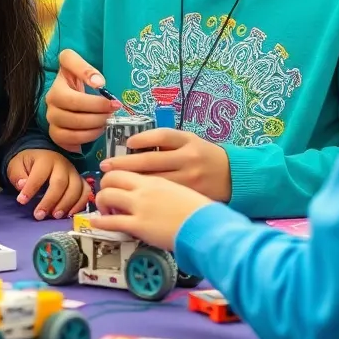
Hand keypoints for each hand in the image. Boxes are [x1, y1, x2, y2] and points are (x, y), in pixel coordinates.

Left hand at [6, 149, 90, 220]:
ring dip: (66, 204)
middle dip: (50, 201)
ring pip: (75, 188)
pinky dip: (80, 204)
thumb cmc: (28, 163)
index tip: (21, 201)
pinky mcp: (80, 180)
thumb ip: (18, 175)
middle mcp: (62, 164)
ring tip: (54, 216)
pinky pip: (86, 192)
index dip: (31, 189)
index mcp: (45, 159)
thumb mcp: (16, 165)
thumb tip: (22, 185)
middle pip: (60, 183)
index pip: (39, 175)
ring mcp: (74, 172)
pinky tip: (70, 214)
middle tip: (39, 215)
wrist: (41, 156)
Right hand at [46, 49, 120, 149]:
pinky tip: (96, 131)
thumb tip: (98, 83)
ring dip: (93, 130)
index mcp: (56, 89)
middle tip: (112, 113)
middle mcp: (50, 107)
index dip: (95, 104)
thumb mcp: (75, 62)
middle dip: (98, 117)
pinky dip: (84, 139)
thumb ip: (84, 69)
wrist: (66, 85)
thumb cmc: (73, 75)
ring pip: (71, 133)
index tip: (113, 103)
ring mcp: (51, 121)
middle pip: (74, 118)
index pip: (73, 100)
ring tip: (106, 122)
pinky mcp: (55, 133)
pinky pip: (68, 142)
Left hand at [94, 171, 213, 250]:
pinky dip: (101, 221)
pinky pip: (112, 222)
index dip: (117, 168)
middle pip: (114, 176)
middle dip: (105, 181)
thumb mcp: (185, 183)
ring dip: (101, 201)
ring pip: (108, 195)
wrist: (207, 224)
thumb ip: (168, 180)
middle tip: (105, 189)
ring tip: (104, 209)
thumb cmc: (200, 207)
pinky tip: (96, 222)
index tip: (111, 171)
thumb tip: (156, 184)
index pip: (130, 166)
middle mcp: (146, 188)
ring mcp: (141, 206)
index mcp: (158, 177)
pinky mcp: (139, 225)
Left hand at [101, 128, 231, 201]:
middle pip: (150, 161)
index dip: (142, 139)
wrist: (234, 178)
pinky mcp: (186, 199)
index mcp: (189, 143)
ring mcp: (187, 181)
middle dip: (123, 164)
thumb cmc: (206, 158)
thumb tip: (135, 146)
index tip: (127, 143)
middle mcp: (188, 161)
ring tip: (110, 184)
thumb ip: (168, 142)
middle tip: (105, 166)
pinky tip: (125, 201)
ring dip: (128, 183)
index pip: (162, 137)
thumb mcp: (191, 141)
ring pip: (152, 182)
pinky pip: (159, 199)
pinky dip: (141, 199)